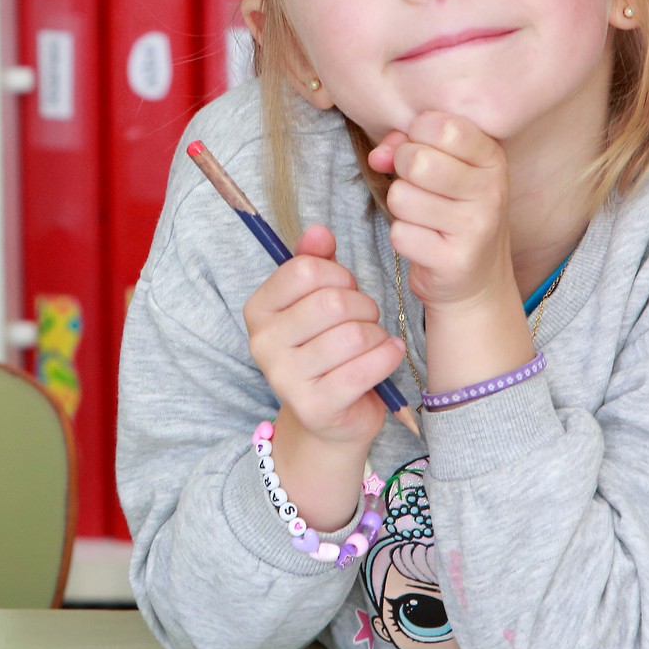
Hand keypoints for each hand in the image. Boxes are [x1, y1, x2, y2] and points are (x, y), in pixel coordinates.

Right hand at [242, 225, 404, 526]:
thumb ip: (315, 263)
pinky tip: (389, 355)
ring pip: (352, 335)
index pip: (306, 270)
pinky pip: (364, 369)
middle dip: (363, 306)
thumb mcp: (317, 301)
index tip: (345, 290)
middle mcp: (263, 344)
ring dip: (376, 334)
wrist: (331, 417)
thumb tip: (318, 230)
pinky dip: (387, 357)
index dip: (338, 274)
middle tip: (366, 319)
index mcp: (259, 311)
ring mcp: (285, 379)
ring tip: (374, 341)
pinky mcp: (315, 407)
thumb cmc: (327, 350)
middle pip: (332, 302)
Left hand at [370, 111, 513, 312]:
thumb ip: (407, 145)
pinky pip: (400, 234)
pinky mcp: (455, 260)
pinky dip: (403, 237)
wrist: (476, 278)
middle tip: (418, 187)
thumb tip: (378, 156)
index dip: (416, 135)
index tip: (424, 151)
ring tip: (423, 218)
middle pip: (416, 162)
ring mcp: (476, 227)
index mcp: (492, 158)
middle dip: (401, 171)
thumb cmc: (451, 211)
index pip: (441, 126)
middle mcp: (491, 190)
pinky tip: (425, 242)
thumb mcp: (441, 168)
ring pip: (401, 197)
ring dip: (400, 208)